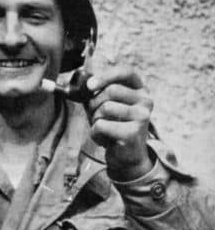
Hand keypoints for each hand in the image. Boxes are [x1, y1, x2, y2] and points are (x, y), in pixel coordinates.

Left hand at [87, 66, 153, 180]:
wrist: (127, 157)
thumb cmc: (114, 128)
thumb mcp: (107, 106)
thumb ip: (97, 94)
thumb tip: (83, 84)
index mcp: (140, 90)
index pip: (126, 72)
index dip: (106, 76)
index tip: (90, 86)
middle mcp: (145, 101)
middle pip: (111, 91)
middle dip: (95, 103)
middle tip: (96, 116)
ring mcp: (142, 117)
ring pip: (105, 108)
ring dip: (95, 119)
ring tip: (103, 128)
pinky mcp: (133, 133)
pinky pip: (101, 125)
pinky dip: (95, 133)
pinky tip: (105, 140)